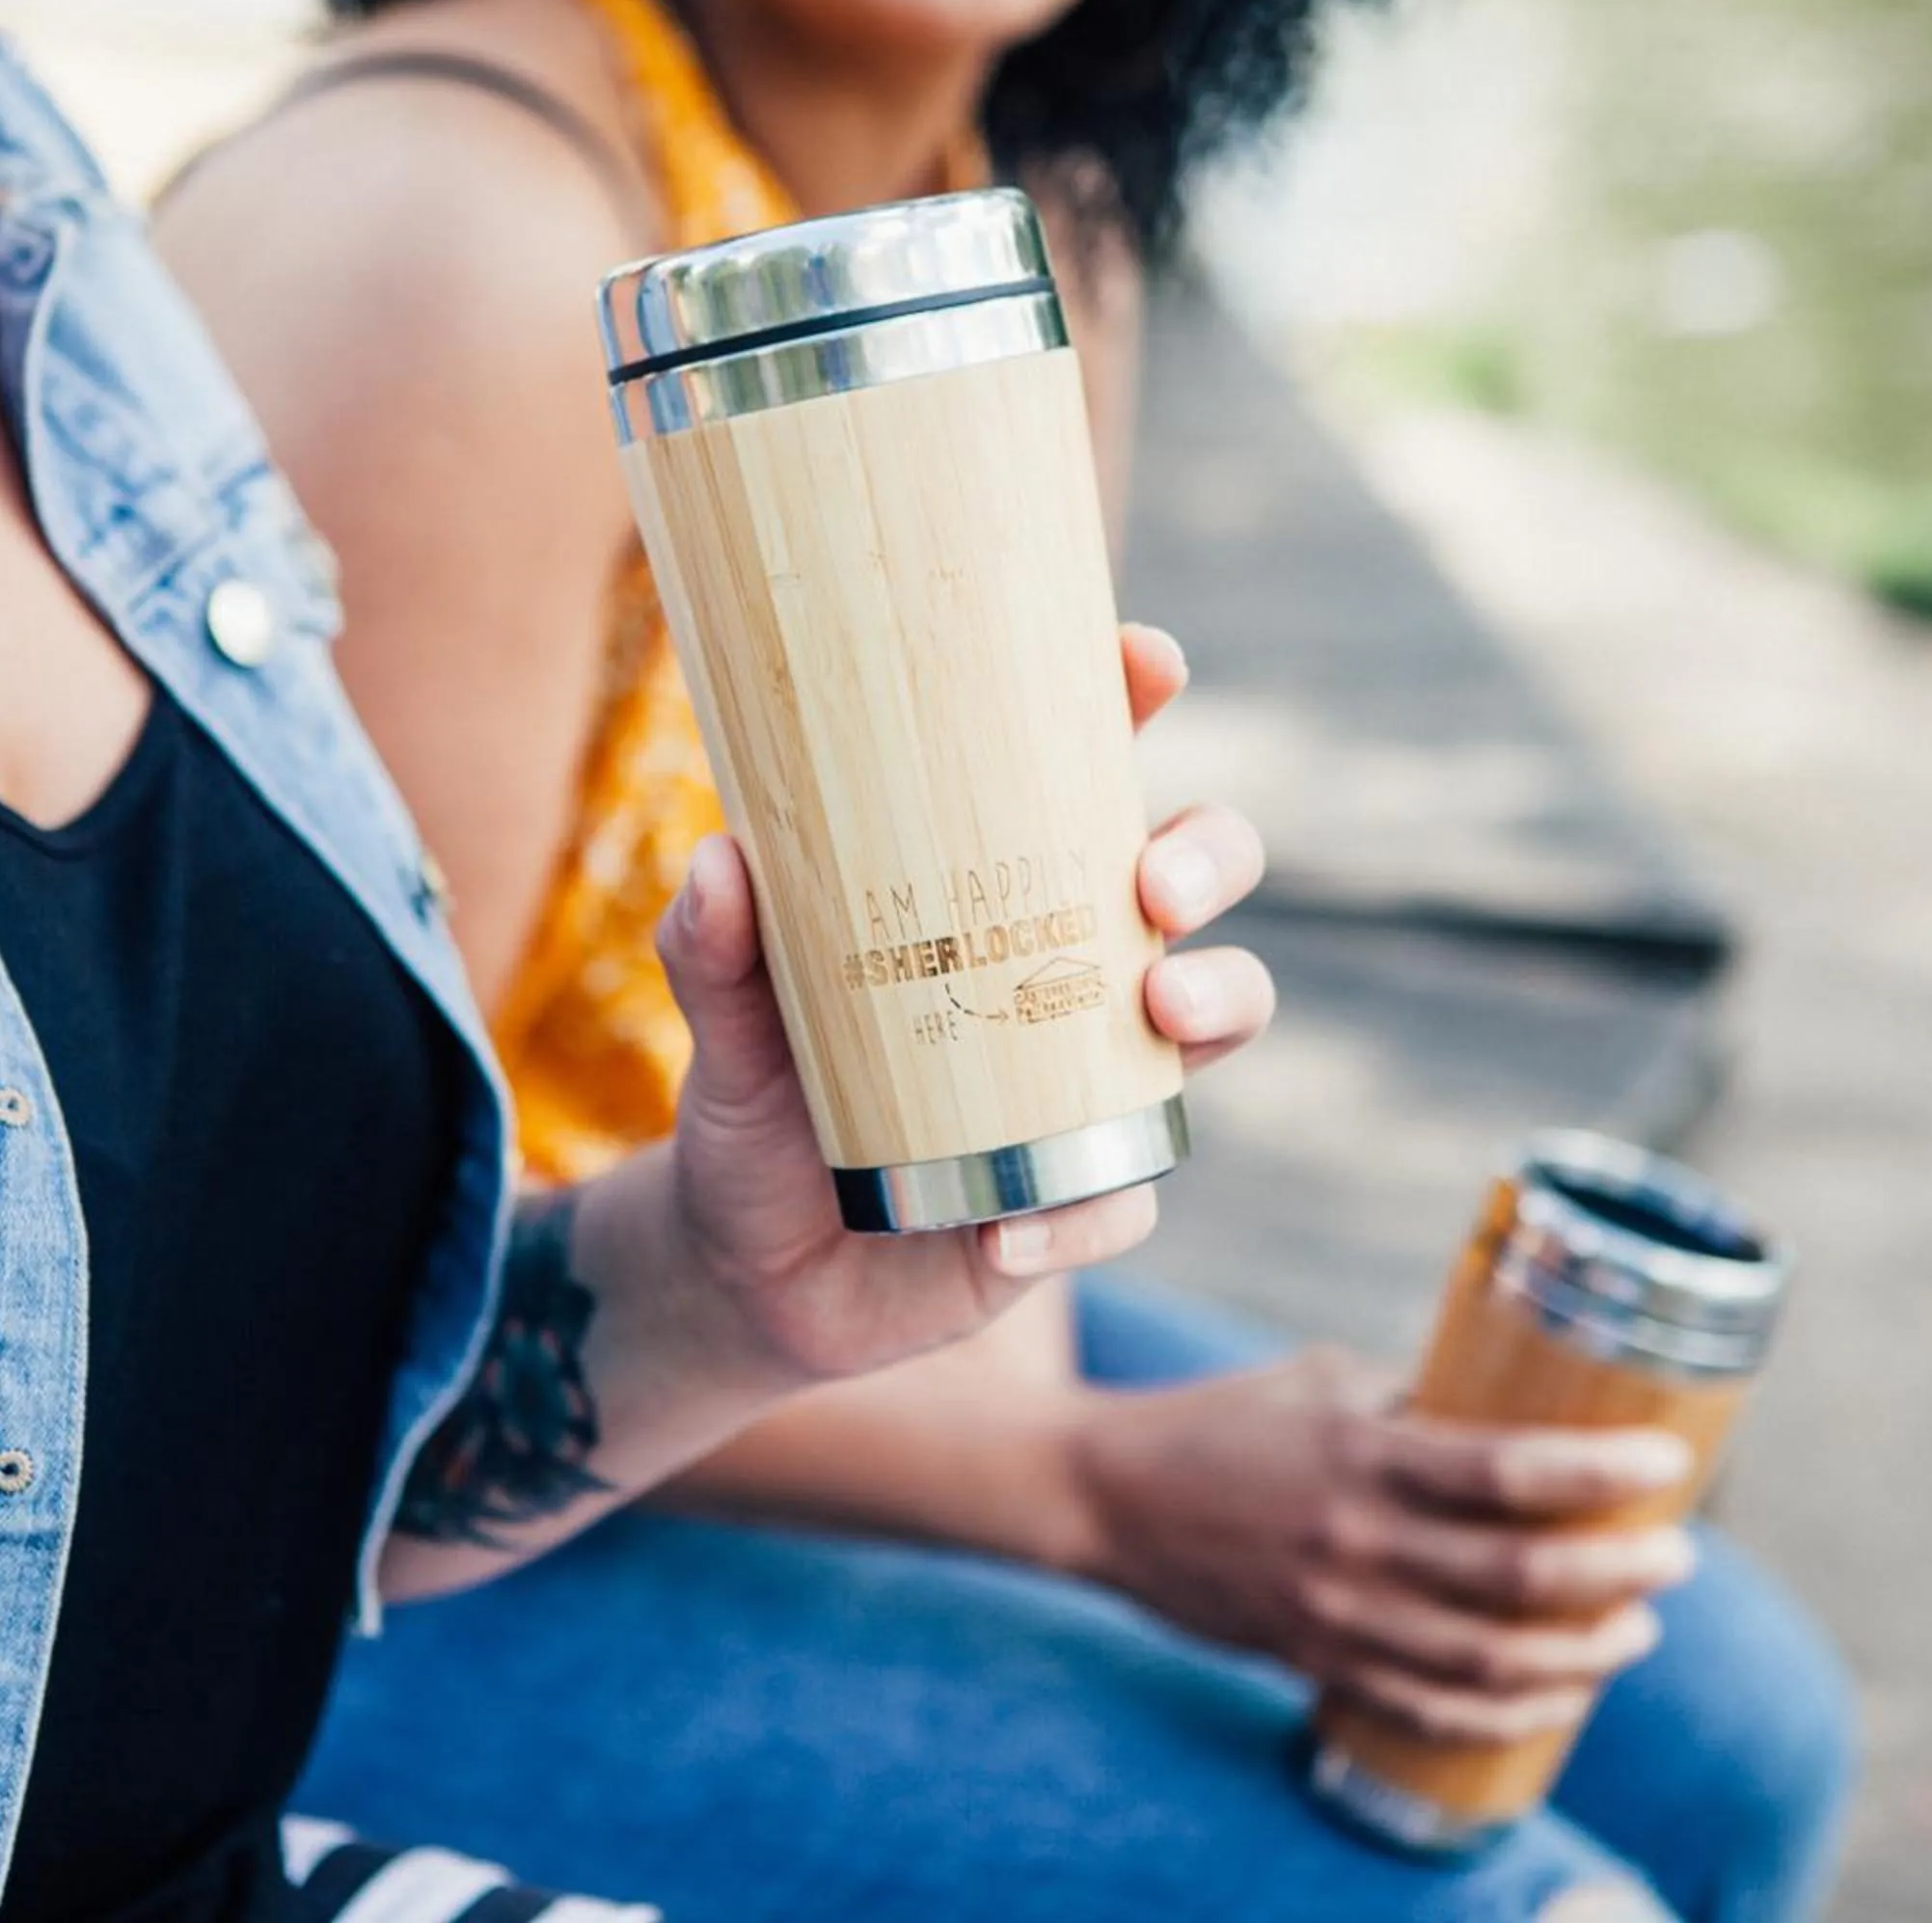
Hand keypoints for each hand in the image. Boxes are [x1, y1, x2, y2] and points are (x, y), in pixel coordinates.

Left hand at [651, 623, 1269, 1385]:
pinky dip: (1082, 1216)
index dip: (1128, 701)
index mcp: (993, 892)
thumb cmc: (756, 1105)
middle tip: (1156, 881)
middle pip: (1194, 878)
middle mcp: (1065, 970)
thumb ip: (712, 951)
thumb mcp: (724, 1026)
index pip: (1080, 772)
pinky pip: (1122, 1203)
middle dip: (1208, 856)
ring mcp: (1090, 1083)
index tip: (1144, 661)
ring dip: (1219, 1001)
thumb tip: (719, 860)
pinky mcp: (1077, 1198)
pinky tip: (1010, 1234)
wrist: (746, 1270)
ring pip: (1215, 1018)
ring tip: (1162, 1011)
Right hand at [1067, 1349, 1698, 1743]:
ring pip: (1490, 1661)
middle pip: (1520, 1579)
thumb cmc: (1226, 1420)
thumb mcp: (1325, 1380)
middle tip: (1676, 1554)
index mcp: (1362, 1454)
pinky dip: (1509, 1715)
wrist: (1107, 1497)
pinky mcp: (1317, 1661)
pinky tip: (1558, 1697)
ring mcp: (1337, 1613)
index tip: (1669, 1465)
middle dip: (1621, 1572)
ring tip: (1636, 1629)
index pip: (1510, 1471)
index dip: (1604, 1474)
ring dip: (1584, 1654)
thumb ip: (1419, 1404)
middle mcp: (1356, 1541)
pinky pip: (1430, 1711)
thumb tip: (1524, 1414)